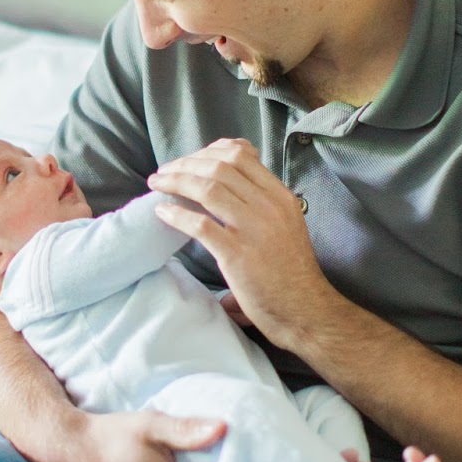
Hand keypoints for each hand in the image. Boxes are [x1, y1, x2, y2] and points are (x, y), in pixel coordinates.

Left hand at [148, 138, 333, 351]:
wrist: (305, 309)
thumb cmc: (291, 270)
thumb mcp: (285, 223)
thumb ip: (261, 201)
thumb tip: (228, 180)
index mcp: (280, 196)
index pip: (240, 155)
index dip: (207, 152)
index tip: (187, 160)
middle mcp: (269, 206)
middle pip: (219, 167)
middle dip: (185, 164)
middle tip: (164, 172)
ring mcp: (254, 229)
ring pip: (208, 188)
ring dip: (175, 182)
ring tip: (156, 185)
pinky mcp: (238, 255)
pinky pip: (201, 225)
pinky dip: (177, 214)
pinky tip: (162, 212)